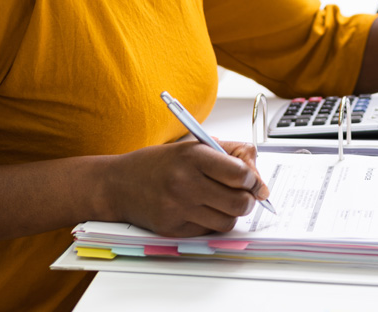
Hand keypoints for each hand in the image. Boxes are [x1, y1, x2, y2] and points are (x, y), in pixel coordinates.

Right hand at [105, 139, 269, 237]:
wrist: (119, 184)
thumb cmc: (160, 163)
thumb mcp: (194, 145)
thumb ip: (231, 153)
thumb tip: (258, 178)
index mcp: (193, 156)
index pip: (240, 174)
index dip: (253, 179)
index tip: (252, 181)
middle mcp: (185, 183)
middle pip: (239, 202)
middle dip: (249, 200)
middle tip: (245, 196)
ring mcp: (178, 208)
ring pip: (227, 221)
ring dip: (232, 213)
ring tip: (222, 202)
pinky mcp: (172, 229)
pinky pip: (208, 231)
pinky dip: (212, 223)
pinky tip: (202, 210)